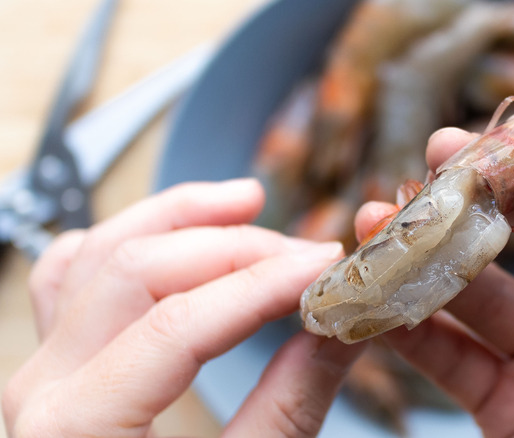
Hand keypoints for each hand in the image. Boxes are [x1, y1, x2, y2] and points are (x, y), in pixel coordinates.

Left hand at [3, 179, 364, 436]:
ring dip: (177, 219)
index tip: (326, 268)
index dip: (265, 284)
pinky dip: (124, 242)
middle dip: (236, 248)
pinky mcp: (55, 369)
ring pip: (98, 252)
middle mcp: (45, 386)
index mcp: (82, 425)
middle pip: (140, 269)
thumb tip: (341, 327)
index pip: (183, 321)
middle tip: (305, 252)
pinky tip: (168, 234)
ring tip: (246, 202)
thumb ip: (290, 402)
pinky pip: (70, 278)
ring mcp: (41, 371)